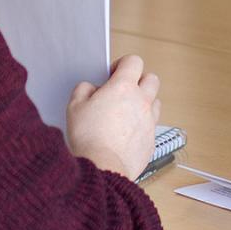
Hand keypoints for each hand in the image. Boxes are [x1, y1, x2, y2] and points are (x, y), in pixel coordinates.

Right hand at [66, 54, 159, 180]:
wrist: (103, 168)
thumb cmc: (89, 138)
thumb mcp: (75, 106)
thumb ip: (84, 89)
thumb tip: (91, 88)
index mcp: (123, 88)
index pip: (134, 61)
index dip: (123, 64)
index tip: (114, 74)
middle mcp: (141, 101)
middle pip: (152, 79)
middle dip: (139, 81)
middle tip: (124, 91)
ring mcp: (149, 121)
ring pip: (155, 102)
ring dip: (144, 103)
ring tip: (127, 112)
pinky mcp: (152, 140)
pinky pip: (152, 126)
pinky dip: (143, 125)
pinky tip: (127, 134)